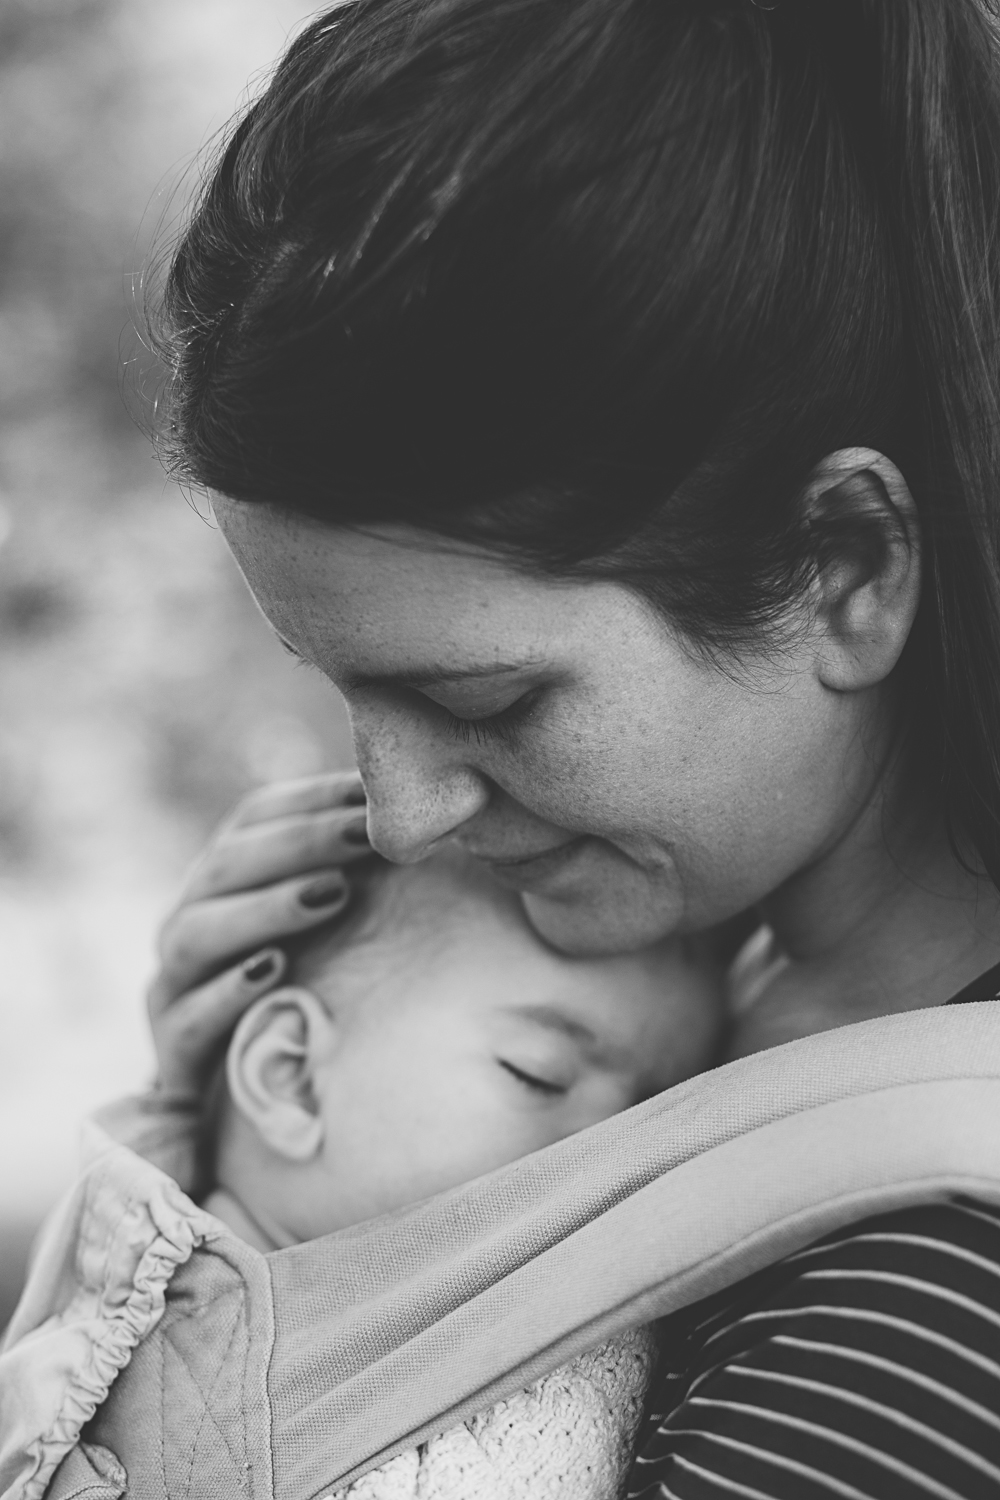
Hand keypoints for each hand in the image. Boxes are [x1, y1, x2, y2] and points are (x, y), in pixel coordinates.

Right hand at [148, 771, 371, 1092]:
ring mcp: (173, 984)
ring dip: (266, 908)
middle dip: (301, 843)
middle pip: (227, 865)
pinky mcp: (172, 1048)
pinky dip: (228, 992)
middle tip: (366, 837)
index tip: (370, 793)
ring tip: (333, 895)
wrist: (247, 1096)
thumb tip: (426, 824)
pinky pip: (188, 1018)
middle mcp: (190, 919)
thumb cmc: (307, 991)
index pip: (254, 817)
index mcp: (225, 878)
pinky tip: (275, 971)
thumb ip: (357, 874)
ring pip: (196, 933)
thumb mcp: (331, 930)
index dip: (310, 798)